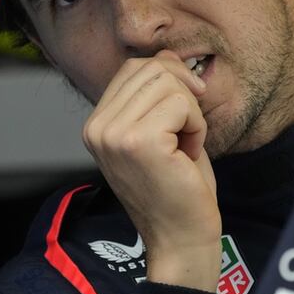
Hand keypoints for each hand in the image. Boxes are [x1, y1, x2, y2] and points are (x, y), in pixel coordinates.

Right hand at [83, 50, 221, 291]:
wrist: (181, 238)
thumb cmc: (177, 187)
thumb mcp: (161, 131)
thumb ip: (156, 93)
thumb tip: (166, 55)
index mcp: (96, 124)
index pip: (134, 68)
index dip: (170, 79)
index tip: (184, 114)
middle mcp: (97, 128)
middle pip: (152, 68)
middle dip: (184, 95)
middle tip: (188, 133)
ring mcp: (114, 134)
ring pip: (168, 83)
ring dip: (191, 113)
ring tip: (185, 147)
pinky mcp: (139, 141)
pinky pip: (182, 105)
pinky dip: (197, 126)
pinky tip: (187, 155)